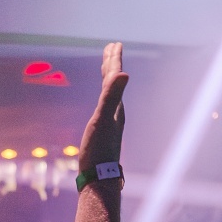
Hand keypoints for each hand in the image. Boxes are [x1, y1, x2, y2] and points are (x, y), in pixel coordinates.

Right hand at [79, 42, 128, 173]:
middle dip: (112, 64)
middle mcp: (115, 112)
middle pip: (114, 82)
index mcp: (115, 106)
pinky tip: (103, 101)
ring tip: (107, 69)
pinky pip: (105, 107)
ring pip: (110, 93)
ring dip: (109, 78)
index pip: (115, 77)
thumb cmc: (98, 149)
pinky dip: (104, 97)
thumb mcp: (102, 119)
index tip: (115, 44)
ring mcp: (110, 122)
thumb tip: (124, 74)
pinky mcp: (103, 131)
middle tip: (112, 47)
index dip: (114, 60)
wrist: (99, 177)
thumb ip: (111, 96)